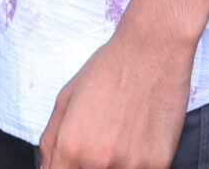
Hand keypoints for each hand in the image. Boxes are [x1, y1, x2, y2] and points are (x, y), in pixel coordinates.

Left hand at [37, 27, 191, 168]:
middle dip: (89, 163)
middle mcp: (99, 162)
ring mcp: (132, 166)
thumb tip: (48, 167)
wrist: (152, 51)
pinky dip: (139, 161)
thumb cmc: (110, 69)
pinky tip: (139, 136)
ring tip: (122, 135)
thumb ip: (51, 142)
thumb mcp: (66, 99)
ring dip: (116, 163)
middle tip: (103, 139)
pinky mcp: (160, 163)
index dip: (63, 168)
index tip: (73, 160)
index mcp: (71, 147)